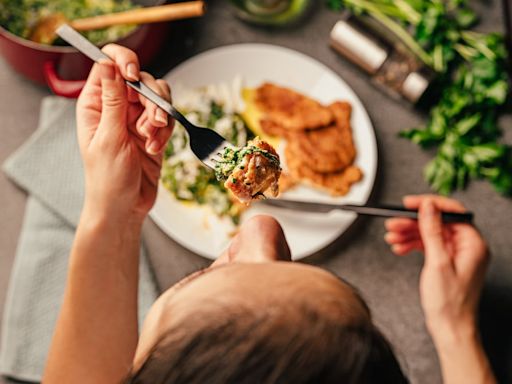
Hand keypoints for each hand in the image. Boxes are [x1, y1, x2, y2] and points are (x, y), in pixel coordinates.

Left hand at [76, 44, 173, 222]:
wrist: (125, 207)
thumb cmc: (107, 178)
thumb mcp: (109, 137)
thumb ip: (113, 100)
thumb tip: (108, 63)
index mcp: (96, 103)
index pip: (109, 64)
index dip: (124, 62)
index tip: (133, 77)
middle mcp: (117, 106)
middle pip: (141, 79)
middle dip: (151, 99)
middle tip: (151, 123)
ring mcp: (137, 119)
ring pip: (159, 97)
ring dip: (160, 116)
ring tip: (152, 137)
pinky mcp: (154, 132)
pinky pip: (168, 118)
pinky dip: (166, 132)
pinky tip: (155, 147)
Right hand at [384, 195, 488, 341]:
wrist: (450, 328)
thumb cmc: (449, 303)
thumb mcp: (437, 262)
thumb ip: (432, 231)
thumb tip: (428, 207)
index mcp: (473, 243)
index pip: (451, 212)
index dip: (429, 204)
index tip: (409, 203)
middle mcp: (467, 246)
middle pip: (437, 223)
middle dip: (412, 223)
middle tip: (392, 224)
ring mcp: (457, 254)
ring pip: (430, 234)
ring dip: (409, 234)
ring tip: (391, 237)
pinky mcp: (447, 261)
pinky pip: (428, 246)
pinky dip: (412, 245)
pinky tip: (399, 248)